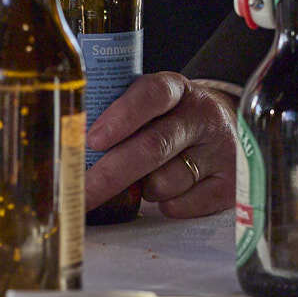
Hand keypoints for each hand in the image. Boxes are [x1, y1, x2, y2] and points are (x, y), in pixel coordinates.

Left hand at [83, 71, 238, 218]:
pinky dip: (165, 205)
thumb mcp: (152, 106)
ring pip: (164, 182)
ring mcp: (220, 150)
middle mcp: (203, 116)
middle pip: (153, 147)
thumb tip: (69, 152)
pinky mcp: (228, 184)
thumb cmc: (172, 121)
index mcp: (178, 89)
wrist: (228, 130)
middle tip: (79, 194)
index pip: (153, 94)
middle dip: (109, 174)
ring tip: (149, 177)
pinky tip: (172, 190)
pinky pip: (180, 206)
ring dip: (143, 190)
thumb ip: (119, 117)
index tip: (92, 139)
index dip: (122, 116)